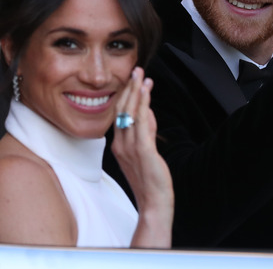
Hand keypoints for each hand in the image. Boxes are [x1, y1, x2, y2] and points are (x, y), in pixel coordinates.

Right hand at [111, 67, 173, 247]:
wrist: (153, 202)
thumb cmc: (150, 179)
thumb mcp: (145, 151)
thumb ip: (146, 131)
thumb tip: (149, 112)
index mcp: (118, 145)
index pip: (119, 115)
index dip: (125, 95)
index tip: (133, 80)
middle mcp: (120, 144)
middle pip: (122, 110)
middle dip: (130, 88)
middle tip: (136, 70)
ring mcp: (130, 147)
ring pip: (130, 113)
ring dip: (136, 92)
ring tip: (141, 75)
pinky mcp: (143, 150)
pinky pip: (141, 123)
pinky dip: (143, 105)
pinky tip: (146, 92)